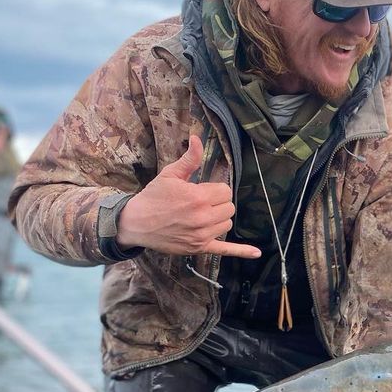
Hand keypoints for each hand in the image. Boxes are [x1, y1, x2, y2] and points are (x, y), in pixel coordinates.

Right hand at [116, 134, 261, 257]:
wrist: (135, 223)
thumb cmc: (153, 197)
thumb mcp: (170, 174)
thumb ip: (189, 159)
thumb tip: (197, 138)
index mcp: (198, 197)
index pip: (225, 191)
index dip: (216, 190)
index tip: (203, 190)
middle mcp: (202, 217)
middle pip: (229, 208)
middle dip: (218, 203)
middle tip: (201, 203)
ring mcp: (202, 234)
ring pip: (227, 224)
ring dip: (219, 219)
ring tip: (201, 216)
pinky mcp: (199, 248)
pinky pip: (225, 250)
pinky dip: (242, 251)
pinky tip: (256, 253)